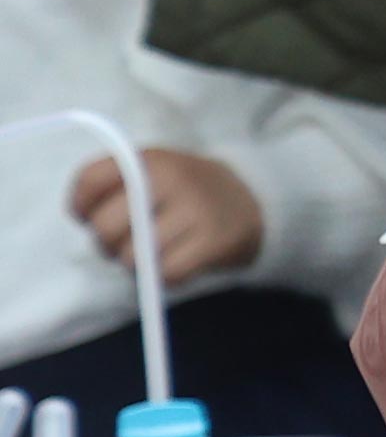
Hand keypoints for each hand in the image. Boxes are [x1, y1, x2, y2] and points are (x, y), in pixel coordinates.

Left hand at [71, 146, 256, 286]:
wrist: (255, 200)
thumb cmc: (187, 192)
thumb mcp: (154, 172)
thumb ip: (114, 186)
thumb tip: (84, 218)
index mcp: (150, 159)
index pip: (91, 180)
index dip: (80, 206)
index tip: (88, 217)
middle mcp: (172, 178)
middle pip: (106, 227)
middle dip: (107, 244)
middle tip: (127, 242)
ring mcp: (195, 209)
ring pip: (134, 256)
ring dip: (138, 264)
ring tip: (157, 252)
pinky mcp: (214, 240)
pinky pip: (167, 273)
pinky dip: (166, 277)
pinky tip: (178, 263)